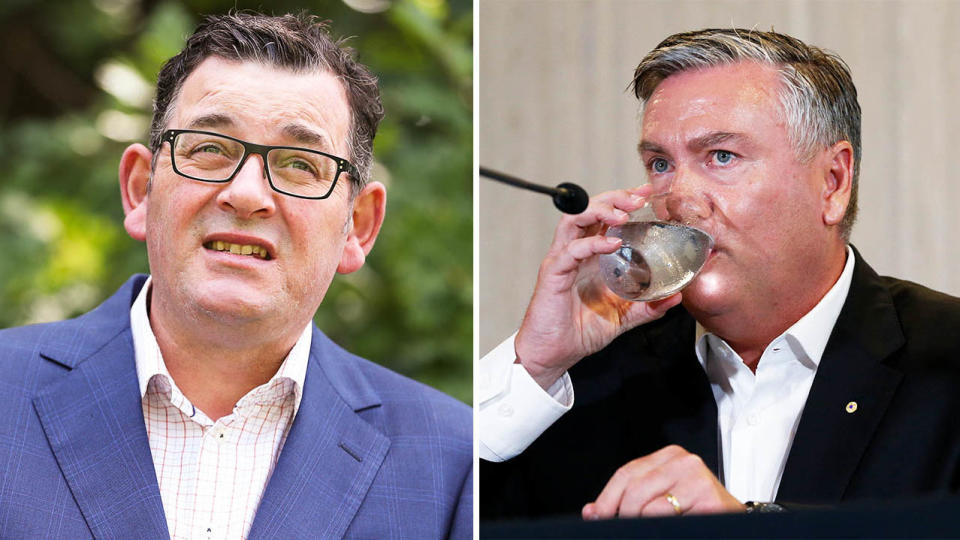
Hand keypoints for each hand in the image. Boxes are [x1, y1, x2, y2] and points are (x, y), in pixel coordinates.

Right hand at [514, 186, 682, 388]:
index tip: (645, 193)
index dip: (622, 201)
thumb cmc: (580, 332)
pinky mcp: (553, 274)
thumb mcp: (623, 318)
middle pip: (588, 210)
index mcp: (591, 257)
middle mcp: (575, 253)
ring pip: (574, 220)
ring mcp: (562, 261)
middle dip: (613, 198)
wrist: (554, 354)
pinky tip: (612, 244)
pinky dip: (592, 244)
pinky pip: (571, 251)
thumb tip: (676, 297)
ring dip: (599, 211)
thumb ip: (648, 307)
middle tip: (636, 198)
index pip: (604, 218)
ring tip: (622, 214)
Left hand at [581, 445, 743, 518]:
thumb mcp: (661, 496)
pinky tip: (668, 527)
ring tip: (647, 527)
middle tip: (621, 527)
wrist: (733, 520)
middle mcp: (683, 461)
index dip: (607, 498)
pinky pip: (667, 516)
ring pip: (647, 504)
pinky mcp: (708, 498)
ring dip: (640, 522)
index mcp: (669, 456)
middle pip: (633, 488)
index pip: (626, 473)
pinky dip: (659, 526)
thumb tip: (591, 511)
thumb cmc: (697, 509)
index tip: (596, 516)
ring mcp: (697, 477)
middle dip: (621, 514)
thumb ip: (628, 499)